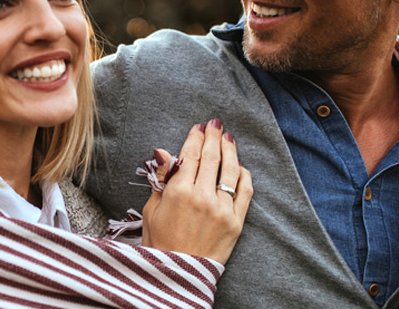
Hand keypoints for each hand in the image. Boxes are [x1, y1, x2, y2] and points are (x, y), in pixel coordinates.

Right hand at [141, 119, 252, 263]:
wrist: (178, 274)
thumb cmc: (160, 242)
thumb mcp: (153, 208)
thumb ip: (162, 178)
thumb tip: (164, 152)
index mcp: (179, 192)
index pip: (190, 155)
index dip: (195, 137)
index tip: (199, 127)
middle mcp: (202, 197)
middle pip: (212, 157)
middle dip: (214, 136)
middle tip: (216, 124)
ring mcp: (222, 209)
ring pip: (231, 170)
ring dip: (230, 150)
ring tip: (228, 138)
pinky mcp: (236, 222)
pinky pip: (246, 191)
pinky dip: (244, 175)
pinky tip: (240, 166)